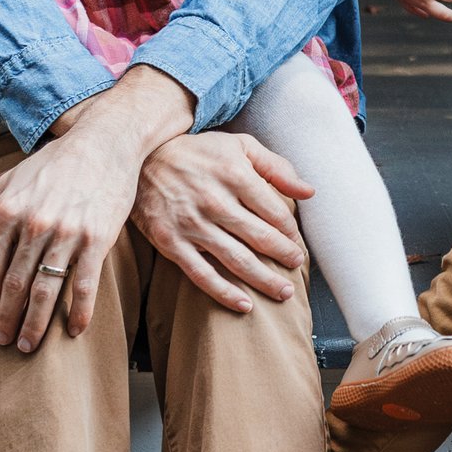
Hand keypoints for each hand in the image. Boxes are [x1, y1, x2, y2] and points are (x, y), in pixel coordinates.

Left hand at [0, 125, 143, 351]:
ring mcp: (66, 234)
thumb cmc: (58, 161)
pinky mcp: (97, 239)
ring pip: (45, 291)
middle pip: (14, 285)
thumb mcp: (14, 182)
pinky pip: (84, 285)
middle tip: (6, 342)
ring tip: (30, 344)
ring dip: (35, 324)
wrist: (106, 142)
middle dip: (8, 319)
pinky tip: (75, 329)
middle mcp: (34, 225)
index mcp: (9, 210)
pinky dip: (79, 312)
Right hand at [132, 131, 313, 313]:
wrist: (142, 158)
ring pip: (236, 260)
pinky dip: (225, 293)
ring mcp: (192, 225)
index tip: (297, 242)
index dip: (291, 232)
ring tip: (283, 292)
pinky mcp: (171, 242)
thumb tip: (309, 192)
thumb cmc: (198, 152)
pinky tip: (245, 305)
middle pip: (260, 238)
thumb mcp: (240, 146)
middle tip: (297, 267)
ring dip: (264, 280)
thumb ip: (276, 167)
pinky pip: (201, 274)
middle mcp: (215, 201)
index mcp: (235, 175)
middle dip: (285, 257)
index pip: (275, 213)